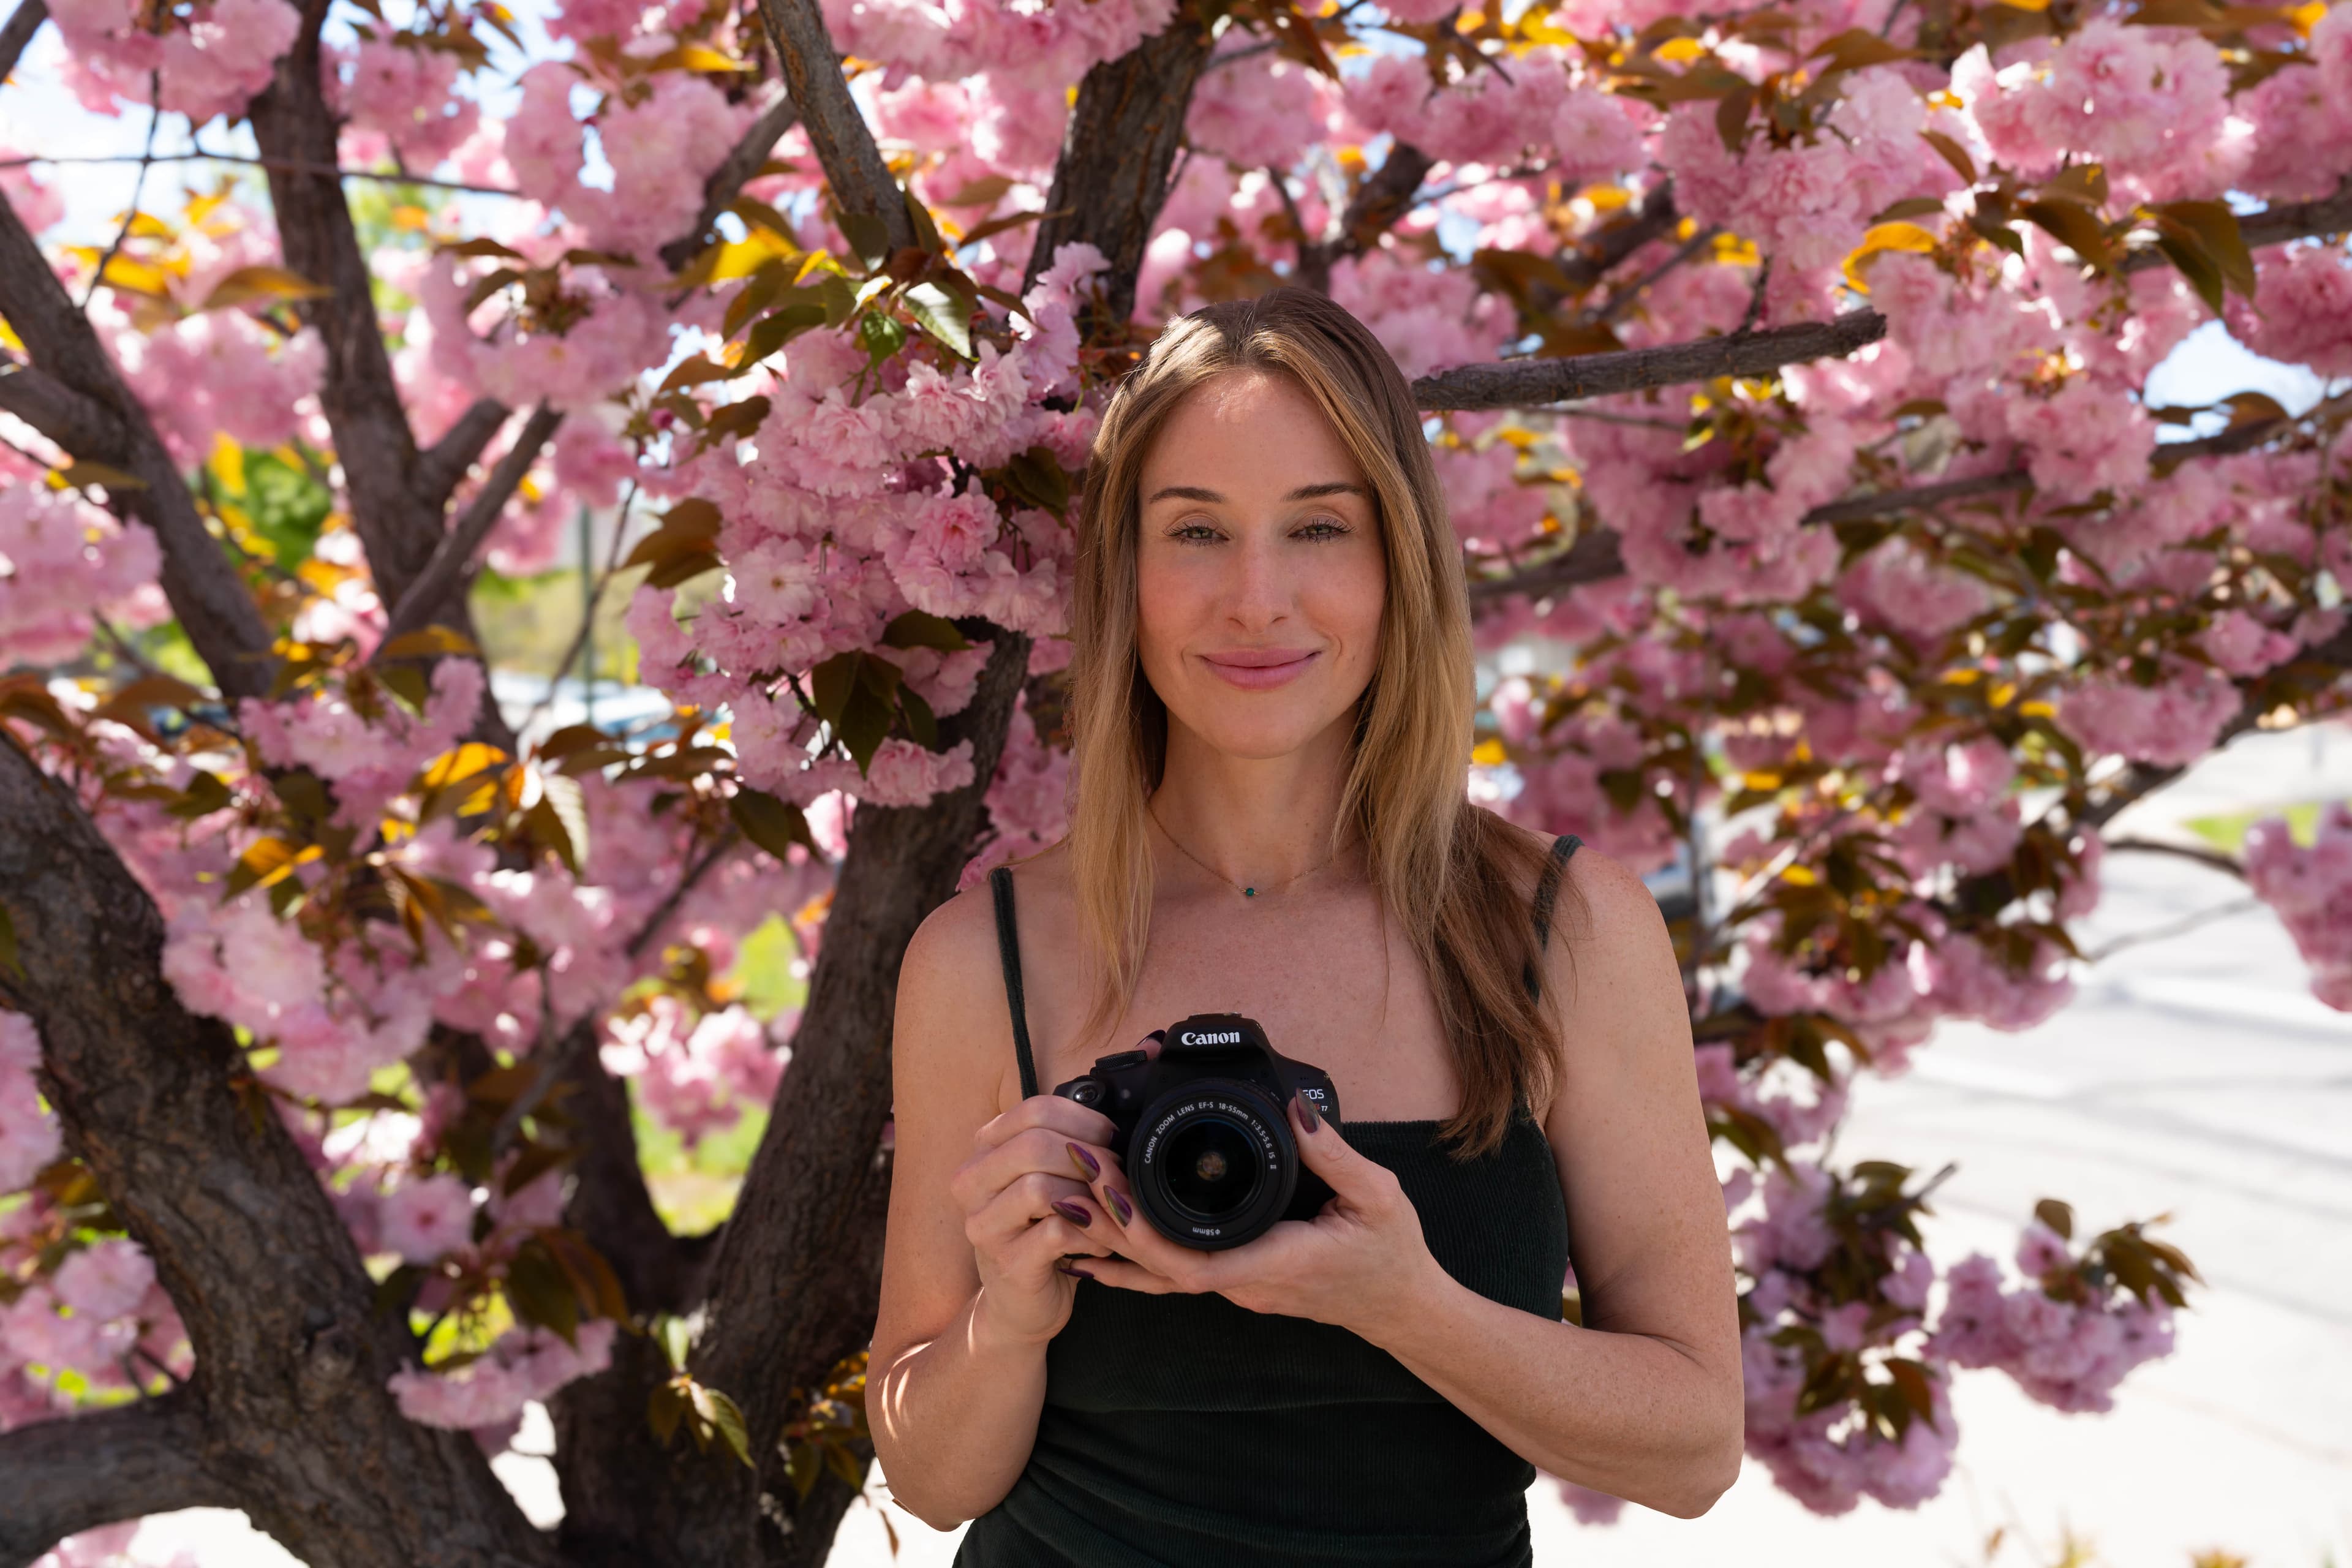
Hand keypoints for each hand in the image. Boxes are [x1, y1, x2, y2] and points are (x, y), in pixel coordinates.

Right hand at [950, 1093, 1129, 1348]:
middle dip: (1087, 1157)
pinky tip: (1101, 1244)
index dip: (1082, 1119)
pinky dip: (1091, 1234)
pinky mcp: (1007, 1264)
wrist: (1021, 1304)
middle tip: (1115, 1175)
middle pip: (1033, 1145)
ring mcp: (985, 1227)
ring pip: (1040, 1188)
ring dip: (1088, 1196)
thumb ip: (1065, 1145)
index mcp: (985, 1152)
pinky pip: (1056, 1233)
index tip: (1110, 1138)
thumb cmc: (1042, 1233)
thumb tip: (1116, 1112)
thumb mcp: (1049, 1180)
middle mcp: (972, 1185)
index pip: (1032, 1111)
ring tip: (1108, 1210)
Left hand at [1074, 1094, 1449, 1341]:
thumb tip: (1294, 1107)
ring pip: (1161, 1272)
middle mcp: (1247, 1282)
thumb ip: (1334, 1153)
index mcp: (1278, 1261)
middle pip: (1160, 1267)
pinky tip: (1094, 1244)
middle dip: (1112, 1219)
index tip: (1111, 1189)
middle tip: (1078, 1164)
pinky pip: (1174, 1271)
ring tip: (1072, 1188)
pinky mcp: (1236, 1279)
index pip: (1194, 1264)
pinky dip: (1133, 1255)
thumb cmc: (1391, 1250)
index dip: (1144, 1234)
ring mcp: (1238, 1286)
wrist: (1399, 1303)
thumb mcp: (1377, 1194)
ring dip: (1115, 1234)